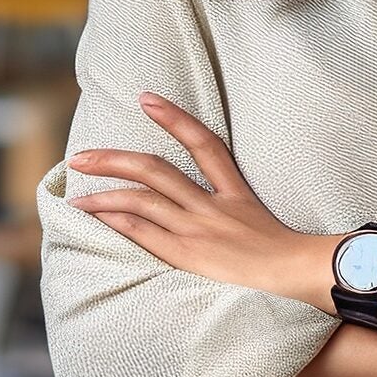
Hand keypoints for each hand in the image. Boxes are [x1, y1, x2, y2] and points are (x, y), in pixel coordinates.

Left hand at [63, 93, 330, 302]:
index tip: (146, 99)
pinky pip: (145, 231)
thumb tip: (215, 211)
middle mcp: (212, 206)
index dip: (174, 117)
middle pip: (155, 170)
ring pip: (142, 199)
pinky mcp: (188, 255)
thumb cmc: (290, 261)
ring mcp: (198, 229)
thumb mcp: (265, 225)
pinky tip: (97, 216)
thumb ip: (238, 212)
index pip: (204, 143)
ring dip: (104, 193)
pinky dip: (118, 221)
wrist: (300, 277)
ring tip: (76, 194)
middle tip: (81, 155)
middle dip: (114, 159)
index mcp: (235, 193)